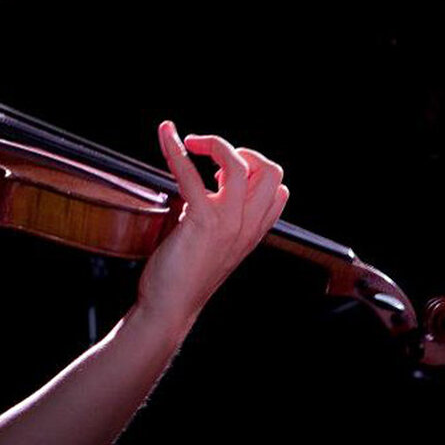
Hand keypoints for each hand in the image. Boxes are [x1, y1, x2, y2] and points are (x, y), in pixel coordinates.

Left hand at [135, 120, 287, 329]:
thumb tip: (206, 186)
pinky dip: (176, 149)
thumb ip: (218, 216)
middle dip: (240, 149)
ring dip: (213, 143)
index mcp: (252, 232)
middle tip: (208, 151)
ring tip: (189, 141)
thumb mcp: (212, 243)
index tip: (221, 170)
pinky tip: (166, 136)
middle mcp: (247, 226)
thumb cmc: (182, 276)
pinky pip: (192, 174)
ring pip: (240, 164)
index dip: (254, 168)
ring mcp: (229, 223)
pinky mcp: (202, 221)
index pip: (278, 188)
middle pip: (270, 170)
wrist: (169, 308)